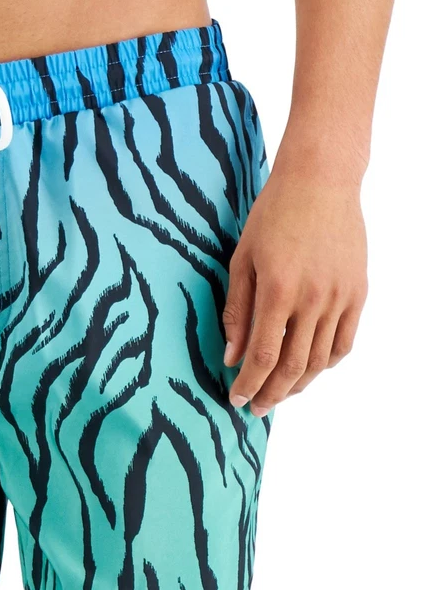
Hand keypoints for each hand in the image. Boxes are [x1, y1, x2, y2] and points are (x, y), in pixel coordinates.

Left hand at [223, 171, 367, 416]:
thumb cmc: (273, 214)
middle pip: (292, 366)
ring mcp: (340, 298)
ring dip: (298, 384)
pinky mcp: (358, 292)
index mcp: (277, 290)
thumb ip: (237, 310)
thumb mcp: (243, 258)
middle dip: (271, 393)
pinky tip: (310, 368)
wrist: (320, 182)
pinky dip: (326, 362)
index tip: (237, 399)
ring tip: (280, 392)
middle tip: (256, 407)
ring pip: (320, 360)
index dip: (248, 384)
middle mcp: (312, 299)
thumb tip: (231, 356)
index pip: (262, 355)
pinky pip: (344, 342)